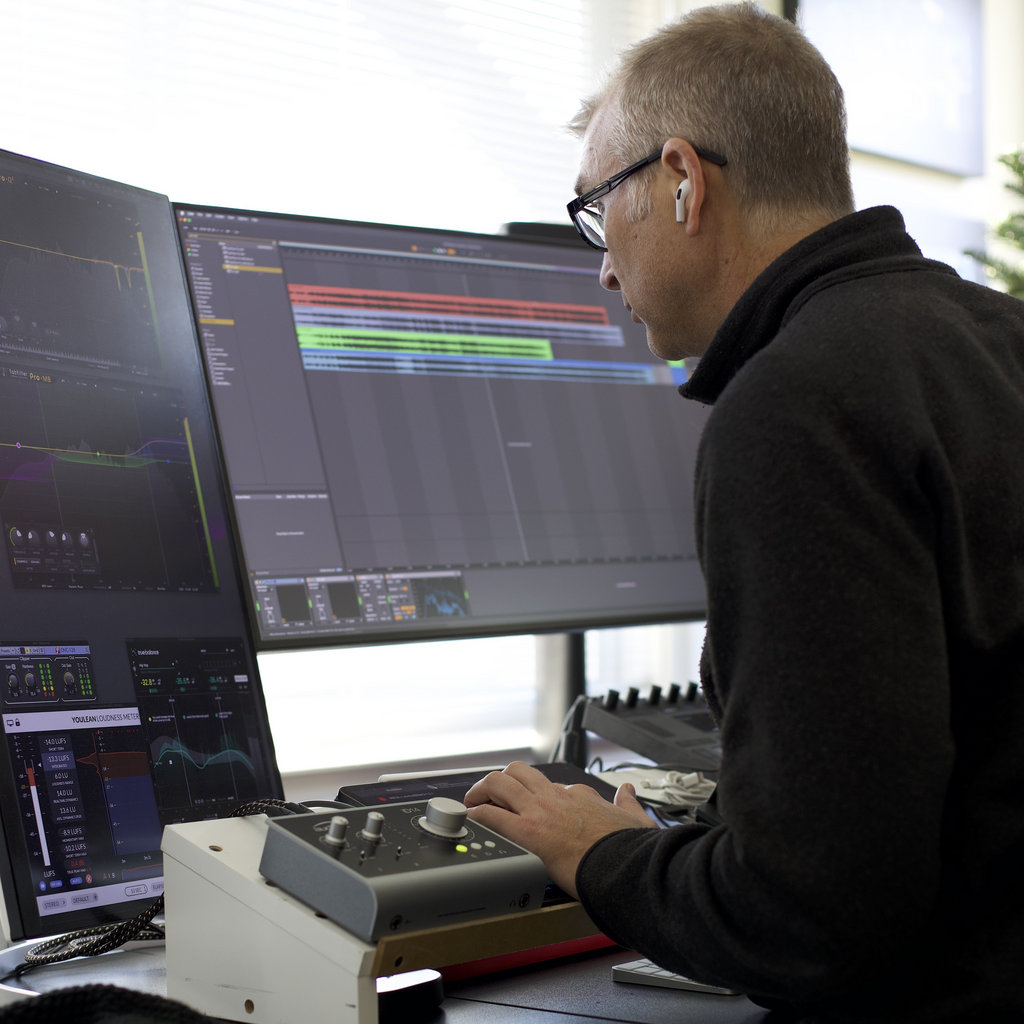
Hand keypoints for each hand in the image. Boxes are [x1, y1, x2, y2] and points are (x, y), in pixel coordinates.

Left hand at [464, 762, 655, 898]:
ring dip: (482, 790)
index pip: (550, 785)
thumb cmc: (629, 848)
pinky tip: (471, 821)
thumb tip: (629, 791)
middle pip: (518, 772)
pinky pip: (492, 815)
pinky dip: (477, 815)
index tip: (530, 804)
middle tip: (490, 795)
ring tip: (473, 803)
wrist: (625, 866)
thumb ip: (629, 804)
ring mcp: (540, 811)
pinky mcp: (528, 832)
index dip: (536, 793)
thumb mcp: (637, 819)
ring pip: (500, 783)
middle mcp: (556, 797)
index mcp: (580, 796)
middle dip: (500, 780)